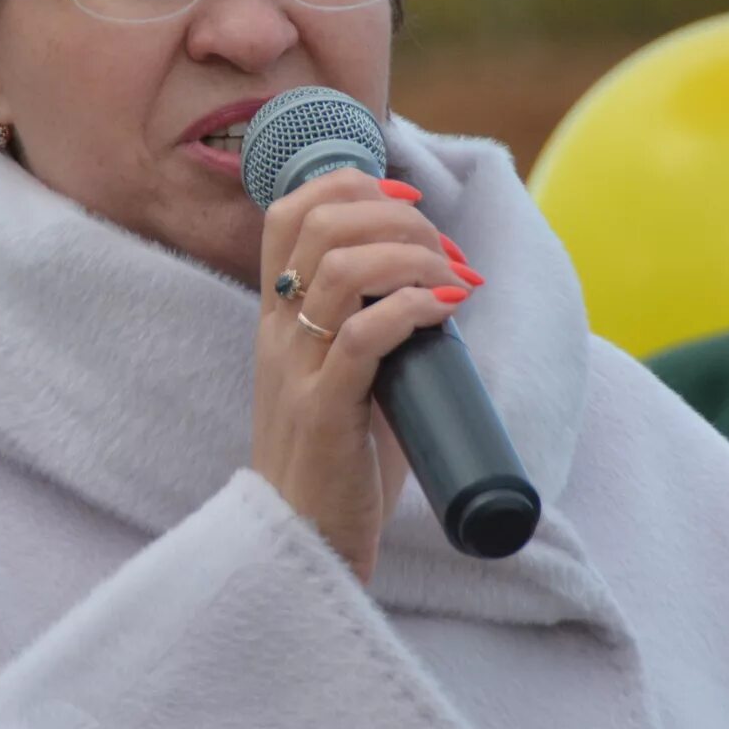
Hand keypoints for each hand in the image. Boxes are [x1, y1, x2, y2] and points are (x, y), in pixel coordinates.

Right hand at [249, 168, 486, 578]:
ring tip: (451, 278)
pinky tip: (445, 310)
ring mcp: (296, 369)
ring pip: (343, 268)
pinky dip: (414, 308)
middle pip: (322, 224)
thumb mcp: (348, 378)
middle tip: (445, 250)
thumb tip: (444, 291)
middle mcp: (277, 332)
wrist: (302, 544)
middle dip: (397, 215)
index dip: (352, 184)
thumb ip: (377, 330)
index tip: (410, 203)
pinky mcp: (323, 411)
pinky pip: (364, 335)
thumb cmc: (338, 463)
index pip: (289, 211)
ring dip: (412, 256)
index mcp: (276, 317)